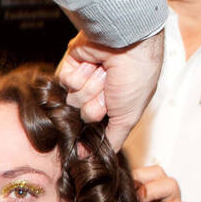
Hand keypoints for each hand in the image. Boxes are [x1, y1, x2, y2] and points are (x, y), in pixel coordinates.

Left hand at [57, 28, 163, 151]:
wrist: (127, 43)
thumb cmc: (136, 78)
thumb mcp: (128, 117)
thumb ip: (110, 140)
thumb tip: (88, 158)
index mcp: (113, 106)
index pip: (94, 129)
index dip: (97, 127)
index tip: (106, 118)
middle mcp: (97, 95)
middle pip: (81, 118)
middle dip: (96, 105)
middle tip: (110, 90)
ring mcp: (83, 80)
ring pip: (72, 101)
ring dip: (89, 89)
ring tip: (104, 74)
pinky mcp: (70, 66)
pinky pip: (64, 83)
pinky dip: (79, 75)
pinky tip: (92, 64)